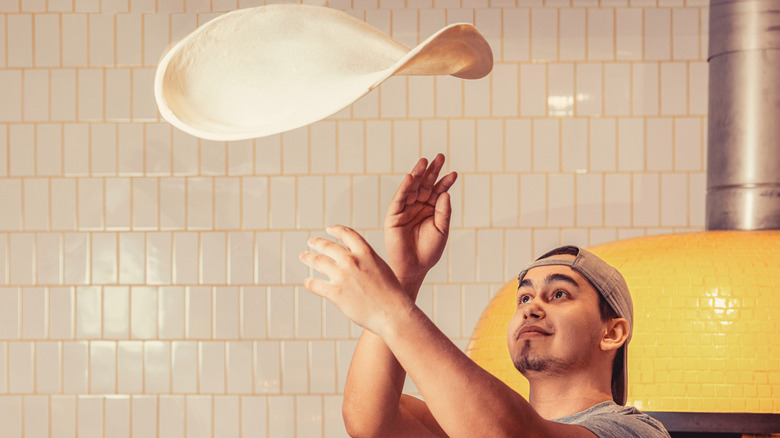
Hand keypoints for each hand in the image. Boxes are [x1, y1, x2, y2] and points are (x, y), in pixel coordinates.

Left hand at [300, 225, 413, 334]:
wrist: (392, 314)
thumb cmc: (391, 294)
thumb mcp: (381, 267)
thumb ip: (366, 260)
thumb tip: (352, 256)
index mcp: (366, 252)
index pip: (346, 234)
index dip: (336, 230)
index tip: (329, 229)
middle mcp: (352, 261)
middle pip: (328, 246)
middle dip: (317, 243)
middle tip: (310, 242)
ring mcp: (342, 276)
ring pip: (318, 261)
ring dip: (309, 257)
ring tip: (304, 256)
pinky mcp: (335, 293)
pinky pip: (315, 284)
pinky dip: (309, 283)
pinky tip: (308, 282)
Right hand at [385, 154, 456, 285]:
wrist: (414, 267)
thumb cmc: (429, 251)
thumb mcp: (441, 230)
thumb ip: (443, 212)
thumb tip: (445, 193)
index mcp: (431, 209)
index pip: (439, 191)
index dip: (445, 182)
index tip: (454, 174)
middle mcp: (418, 206)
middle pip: (426, 184)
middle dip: (432, 171)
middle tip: (440, 157)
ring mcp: (406, 209)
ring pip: (412, 188)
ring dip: (418, 174)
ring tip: (425, 161)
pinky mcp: (394, 215)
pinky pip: (399, 199)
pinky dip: (404, 188)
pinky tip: (411, 177)